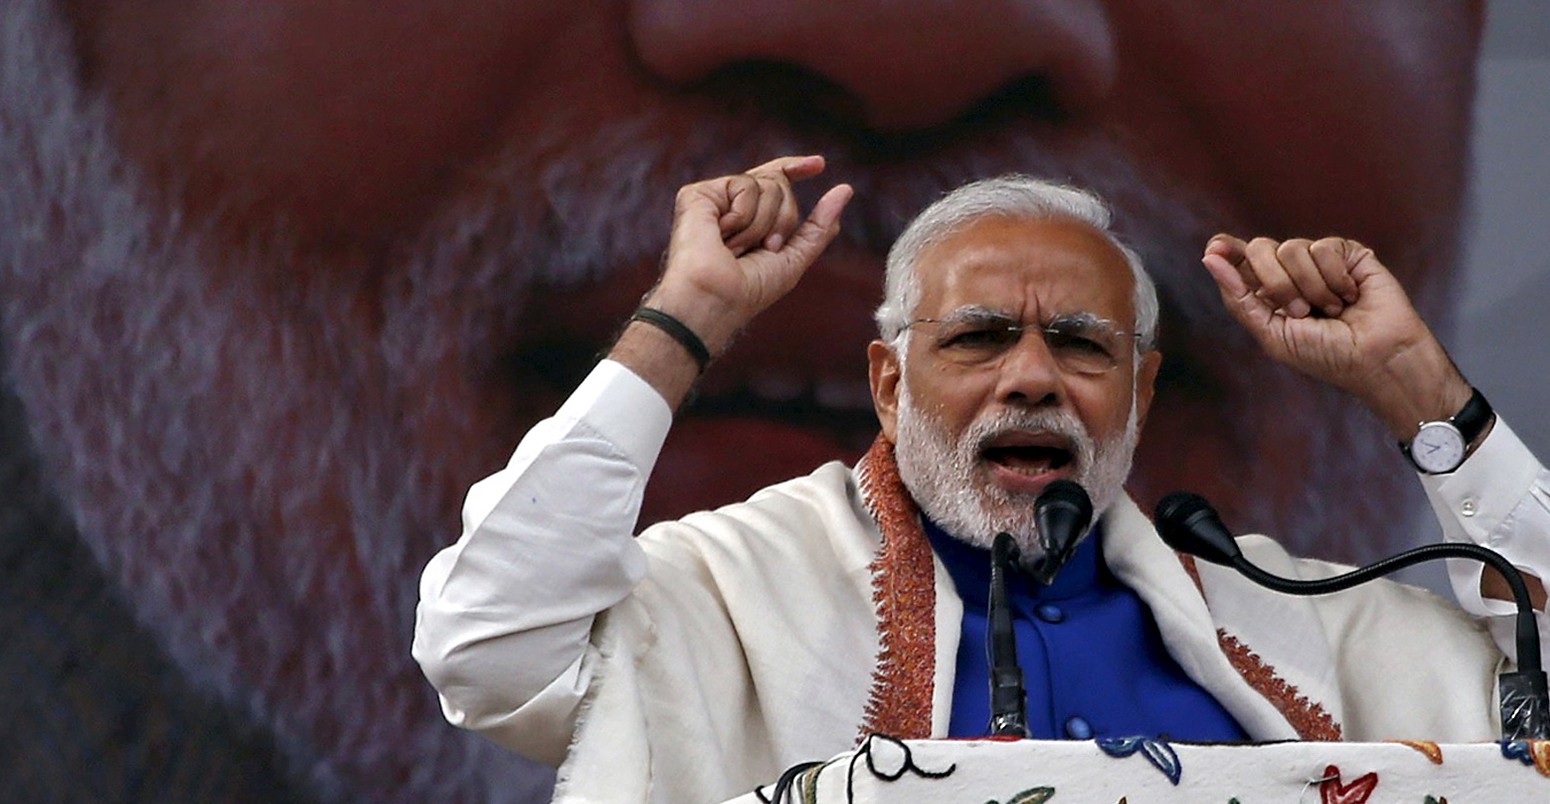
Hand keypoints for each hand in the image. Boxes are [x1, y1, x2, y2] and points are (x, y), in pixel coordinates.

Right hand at [648, 155, 852, 354]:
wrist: (716, 298)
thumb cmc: (750, 289)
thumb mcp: (795, 258)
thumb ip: (819, 225)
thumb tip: (845, 189)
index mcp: (751, 220)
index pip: (775, 182)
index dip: (796, 168)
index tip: (820, 164)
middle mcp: (731, 206)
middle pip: (778, 183)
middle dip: (782, 219)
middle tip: (761, 248)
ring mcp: (714, 199)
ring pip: (766, 183)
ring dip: (761, 224)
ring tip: (735, 248)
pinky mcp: (697, 195)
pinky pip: (743, 184)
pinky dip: (743, 216)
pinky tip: (722, 235)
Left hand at [1201, 235, 1469, 438]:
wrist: (1376, 358)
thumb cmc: (1325, 355)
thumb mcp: (1272, 333)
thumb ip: (1239, 297)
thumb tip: (1209, 256)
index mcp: (1267, 292)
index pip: (1239, 259)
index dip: (1226, 249)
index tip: (1215, 249)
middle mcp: (1290, 272)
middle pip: (1260, 247)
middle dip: (1276, 283)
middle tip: (1300, 311)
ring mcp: (1318, 260)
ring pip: (1291, 247)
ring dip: (1310, 287)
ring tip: (1331, 310)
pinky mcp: (1348, 253)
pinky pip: (1323, 247)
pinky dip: (1334, 277)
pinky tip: (1350, 296)